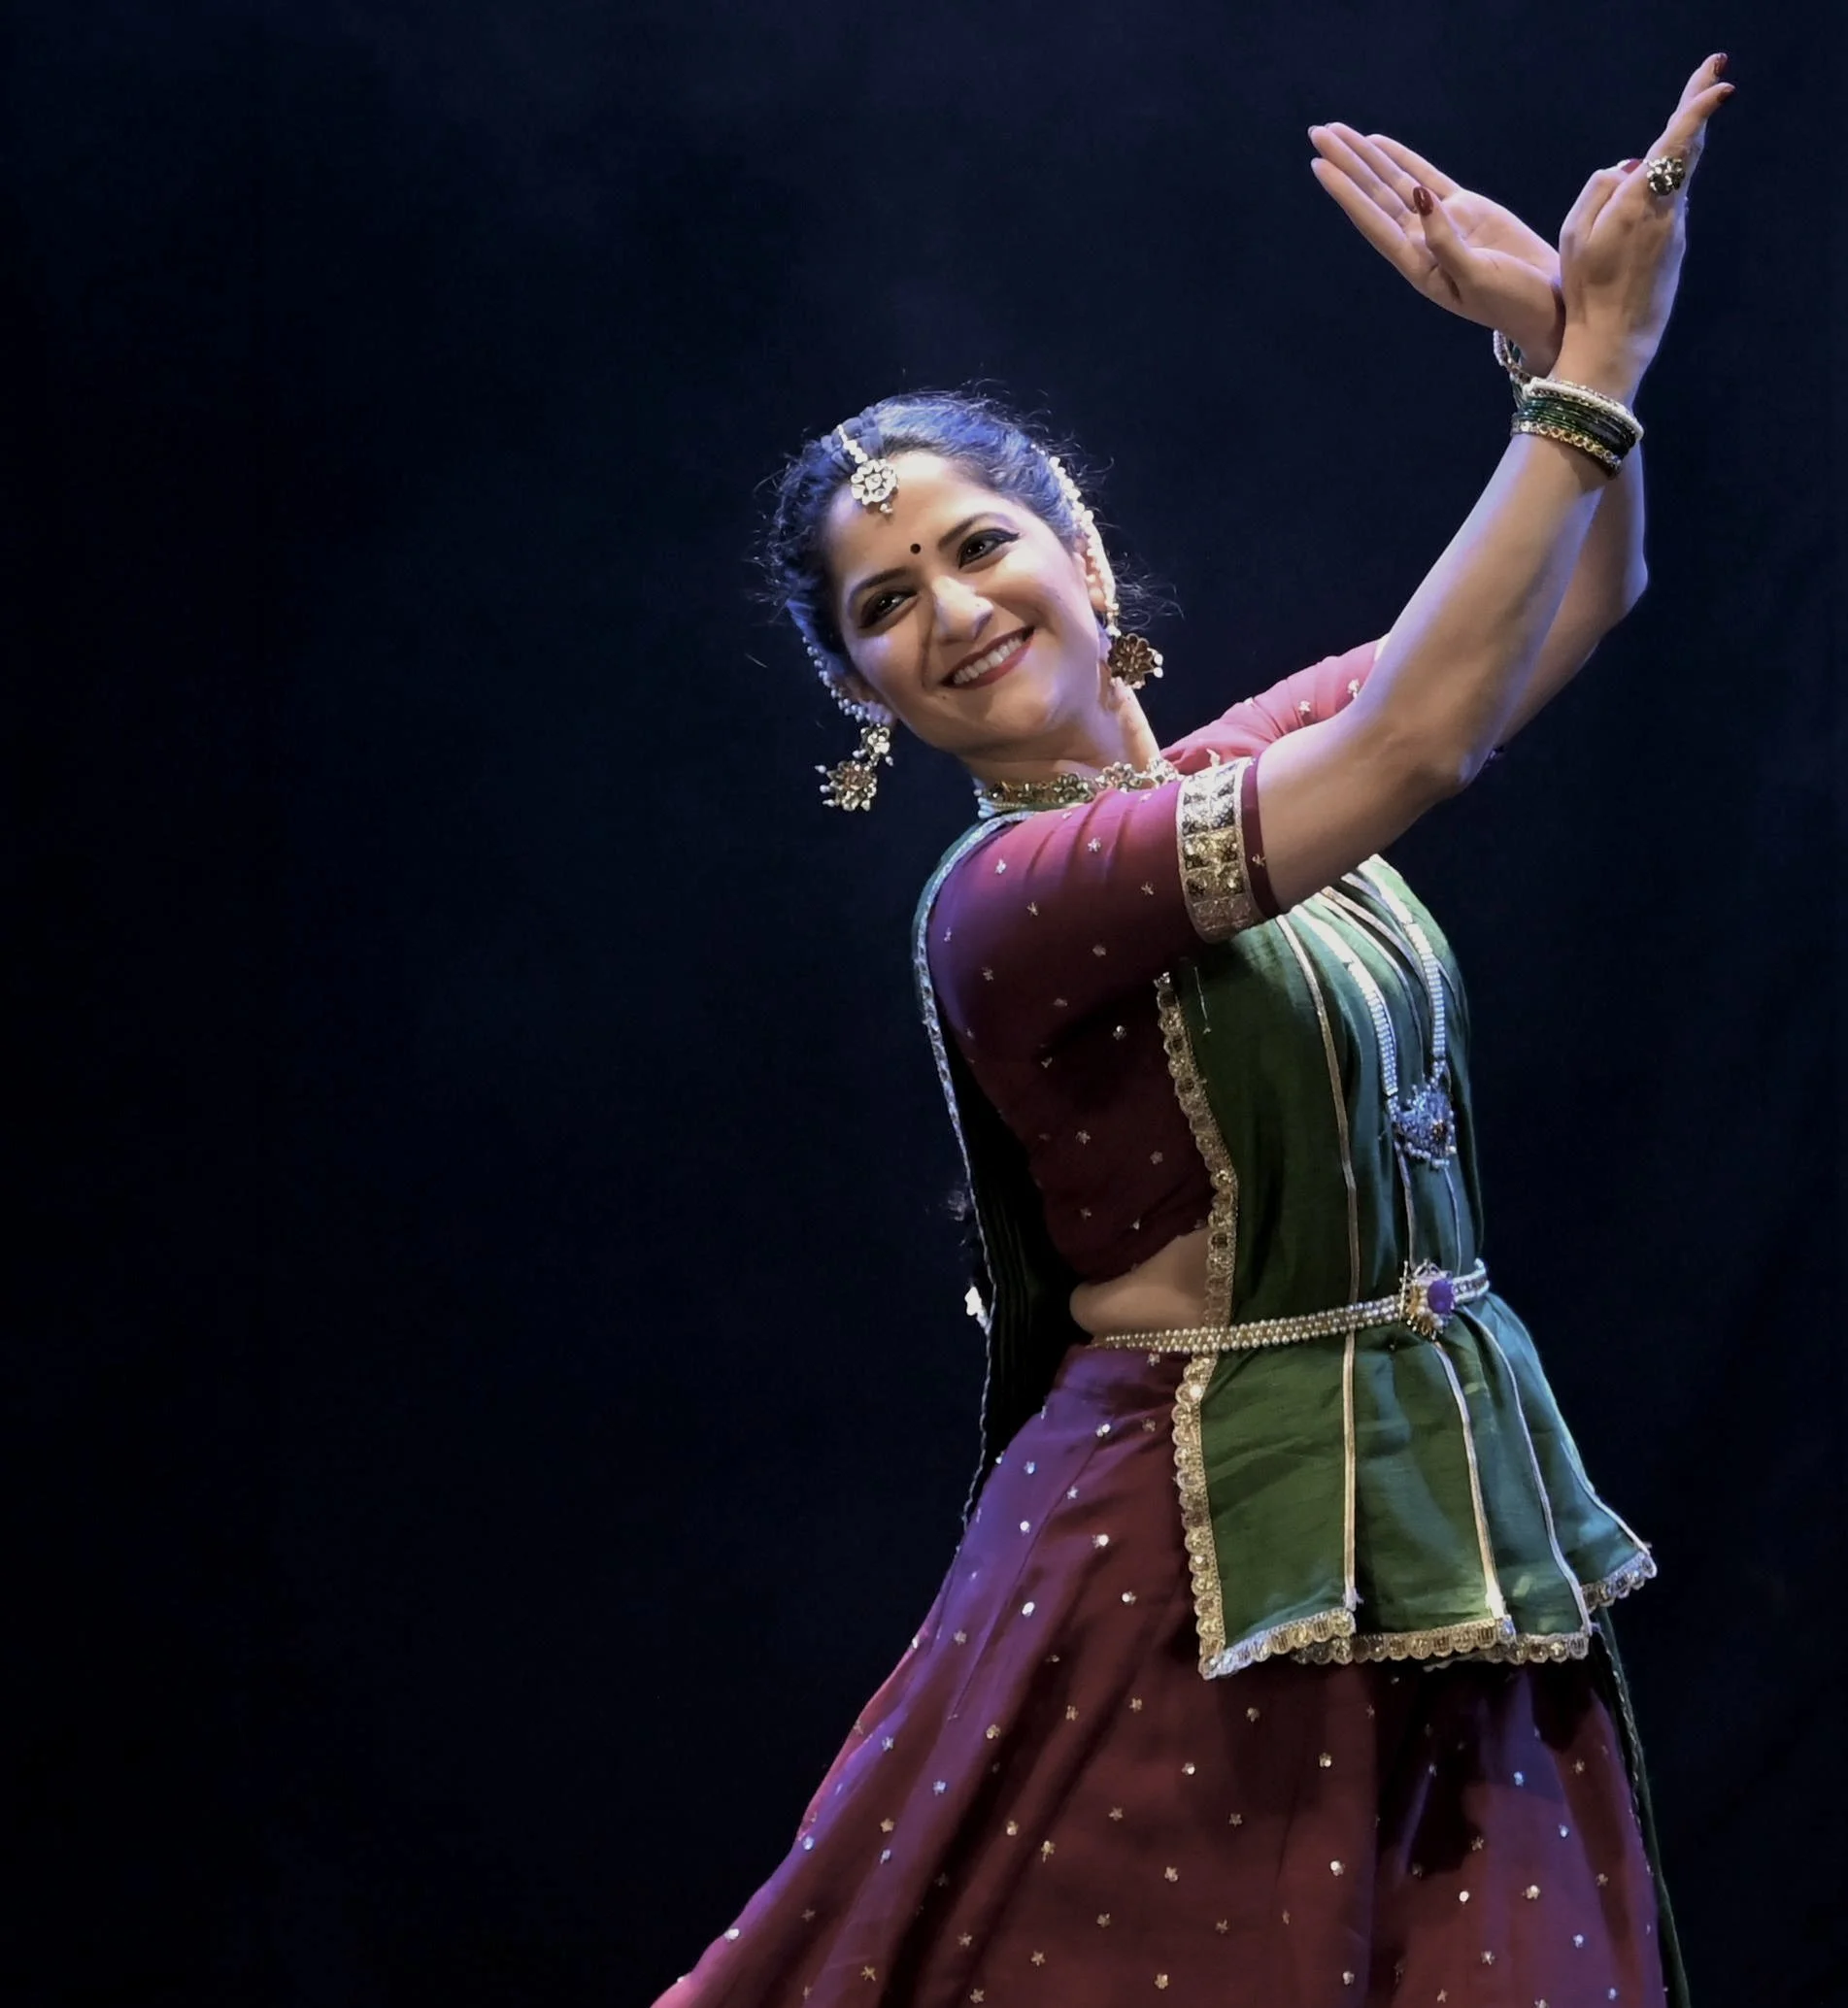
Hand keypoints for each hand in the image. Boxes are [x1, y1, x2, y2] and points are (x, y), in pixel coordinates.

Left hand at [1309, 124, 1564, 368]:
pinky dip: (1402, 159)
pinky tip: (1377, 145)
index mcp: (1418, 265)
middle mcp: (1421, 243)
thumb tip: (1418, 198)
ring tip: (1336, 130)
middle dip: (1347, 163)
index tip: (1319, 164)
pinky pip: (1426, 176)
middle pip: (1375, 195)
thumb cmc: (1512, 302)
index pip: (1373, 220)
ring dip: (1366, 157)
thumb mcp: (1477, 276)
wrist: (1549, 305)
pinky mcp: (1464, 210)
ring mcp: (1440, 224)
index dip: (1346, 192)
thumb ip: (1445, 241)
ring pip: (1395, 182)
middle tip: (1318, 131)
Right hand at [1556, 54, 1733, 384]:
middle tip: (1713, 79)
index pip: (1676, 143)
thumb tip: (1627, 167)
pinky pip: (1667, 211)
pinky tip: (1650, 199)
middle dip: (1697, 114)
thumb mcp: (1573, 236)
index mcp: (1639, 202)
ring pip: (1675, 184)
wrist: (1614, 341)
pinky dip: (1662, 194)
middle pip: (1688, 153)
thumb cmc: (1585, 291)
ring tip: (1681, 126)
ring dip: (1676, 156)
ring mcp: (1674, 231)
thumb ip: (1599, 190)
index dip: (1697, 108)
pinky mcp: (1674, 250)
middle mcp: (1665, 211)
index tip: (1717, 84)